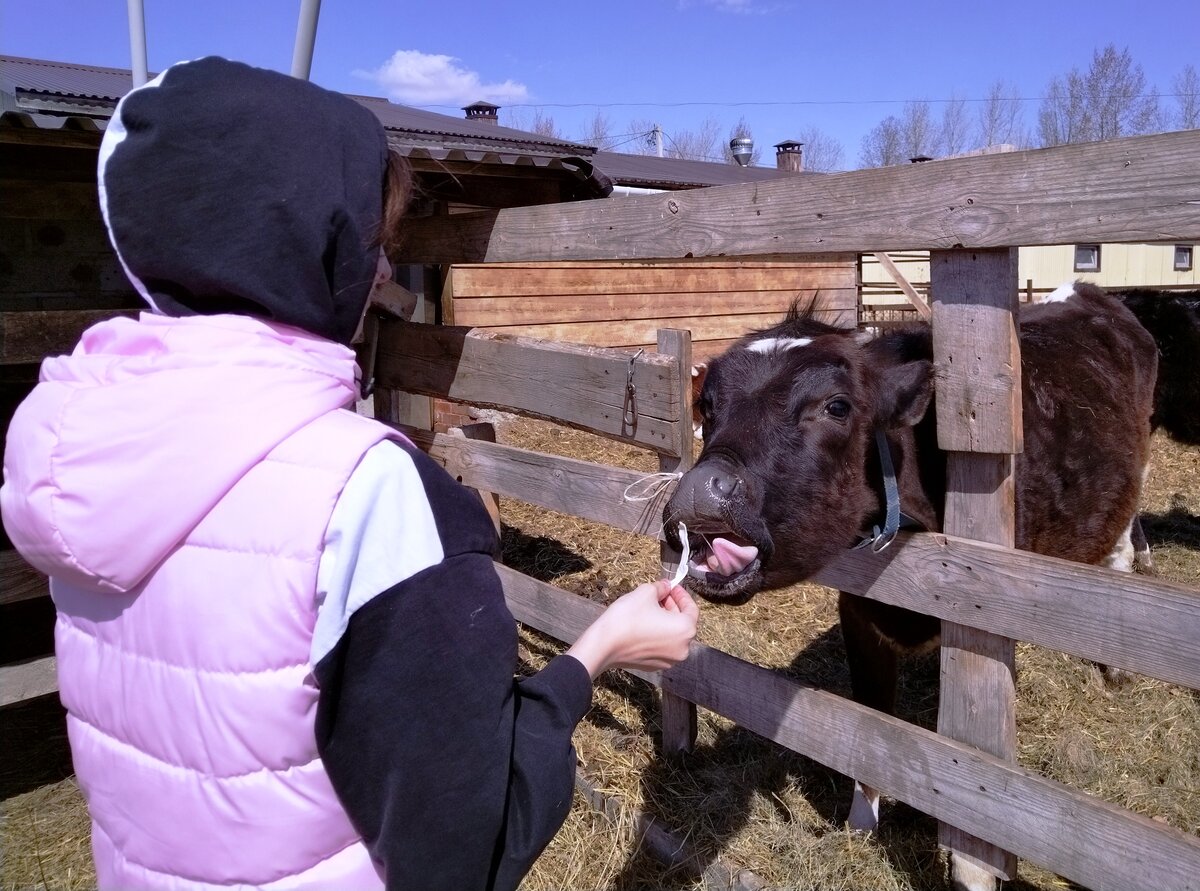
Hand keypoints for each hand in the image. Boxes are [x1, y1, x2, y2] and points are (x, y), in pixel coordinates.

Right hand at [566, 579, 698, 678]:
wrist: (604, 645)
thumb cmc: (627, 617)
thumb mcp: (646, 593)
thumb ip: (661, 588)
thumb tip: (666, 586)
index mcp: (685, 630)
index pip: (692, 609)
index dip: (682, 595)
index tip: (672, 587)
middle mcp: (683, 648)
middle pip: (683, 623)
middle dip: (673, 606)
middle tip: (660, 595)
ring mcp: (669, 660)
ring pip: (673, 635)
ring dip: (665, 620)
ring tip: (651, 608)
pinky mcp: (655, 666)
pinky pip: (662, 646)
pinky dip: (658, 634)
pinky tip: (644, 624)